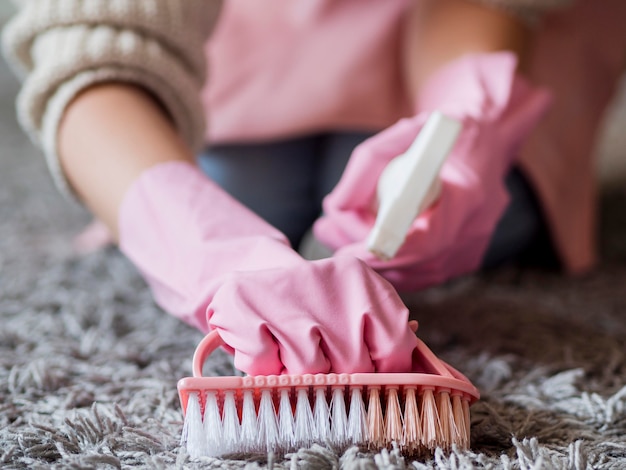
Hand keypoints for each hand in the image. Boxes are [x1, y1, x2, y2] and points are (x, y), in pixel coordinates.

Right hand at [207, 256, 417, 374]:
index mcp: (359, 279)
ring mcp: (282, 294)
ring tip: (286, 346)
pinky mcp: (244, 308)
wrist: (245, 271)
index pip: (395, 343)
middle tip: (318, 355)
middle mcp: (325, 280)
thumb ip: (382, 332)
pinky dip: (264, 368)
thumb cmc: (306, 304)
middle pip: (353, 365)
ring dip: (296, 371)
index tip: (370, 372)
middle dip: (335, 372)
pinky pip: (267, 369)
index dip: (384, 369)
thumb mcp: (347, 306)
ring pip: (309, 371)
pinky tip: (264, 343)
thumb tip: (420, 359)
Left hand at [314, 52, 550, 290]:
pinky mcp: (464, 262)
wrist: (488, 141)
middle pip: (409, 266)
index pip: (424, 244)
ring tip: (335, 229)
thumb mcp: (404, 133)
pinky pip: (417, 275)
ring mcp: (470, 252)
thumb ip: (367, 165)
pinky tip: (362, 237)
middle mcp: (473, 231)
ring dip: (369, 258)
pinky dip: (388, 262)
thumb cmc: (443, 134)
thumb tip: (334, 207)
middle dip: (362, 253)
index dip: (383, 253)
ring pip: (409, 276)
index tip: (347, 252)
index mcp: (467, 195)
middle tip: (327, 230)